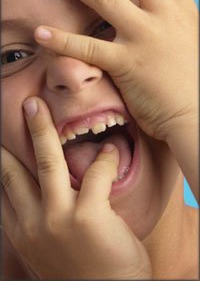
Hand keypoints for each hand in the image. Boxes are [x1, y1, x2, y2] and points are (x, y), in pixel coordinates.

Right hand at [1, 97, 151, 278]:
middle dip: (13, 138)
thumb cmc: (83, 271)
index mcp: (23, 232)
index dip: (2, 163)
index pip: (4, 189)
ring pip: (47, 162)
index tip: (3, 147)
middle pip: (15, 170)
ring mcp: (59, 219)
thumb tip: (38, 194)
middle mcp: (34, 224)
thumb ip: (40, 221)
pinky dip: (105, 157)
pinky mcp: (88, 217)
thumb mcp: (49, 249)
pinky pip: (96, 174)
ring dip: (40, 129)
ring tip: (35, 107)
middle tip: (16, 112)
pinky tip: (110, 149)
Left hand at [34, 0, 197, 142]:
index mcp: (179, 9)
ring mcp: (144, 37)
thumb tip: (159, 10)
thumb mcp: (189, 40)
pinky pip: (89, 48)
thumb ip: (173, 20)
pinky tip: (41, 34)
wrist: (195, 114)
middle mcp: (162, 15)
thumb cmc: (192, 82)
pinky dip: (63, 40)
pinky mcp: (127, 64)